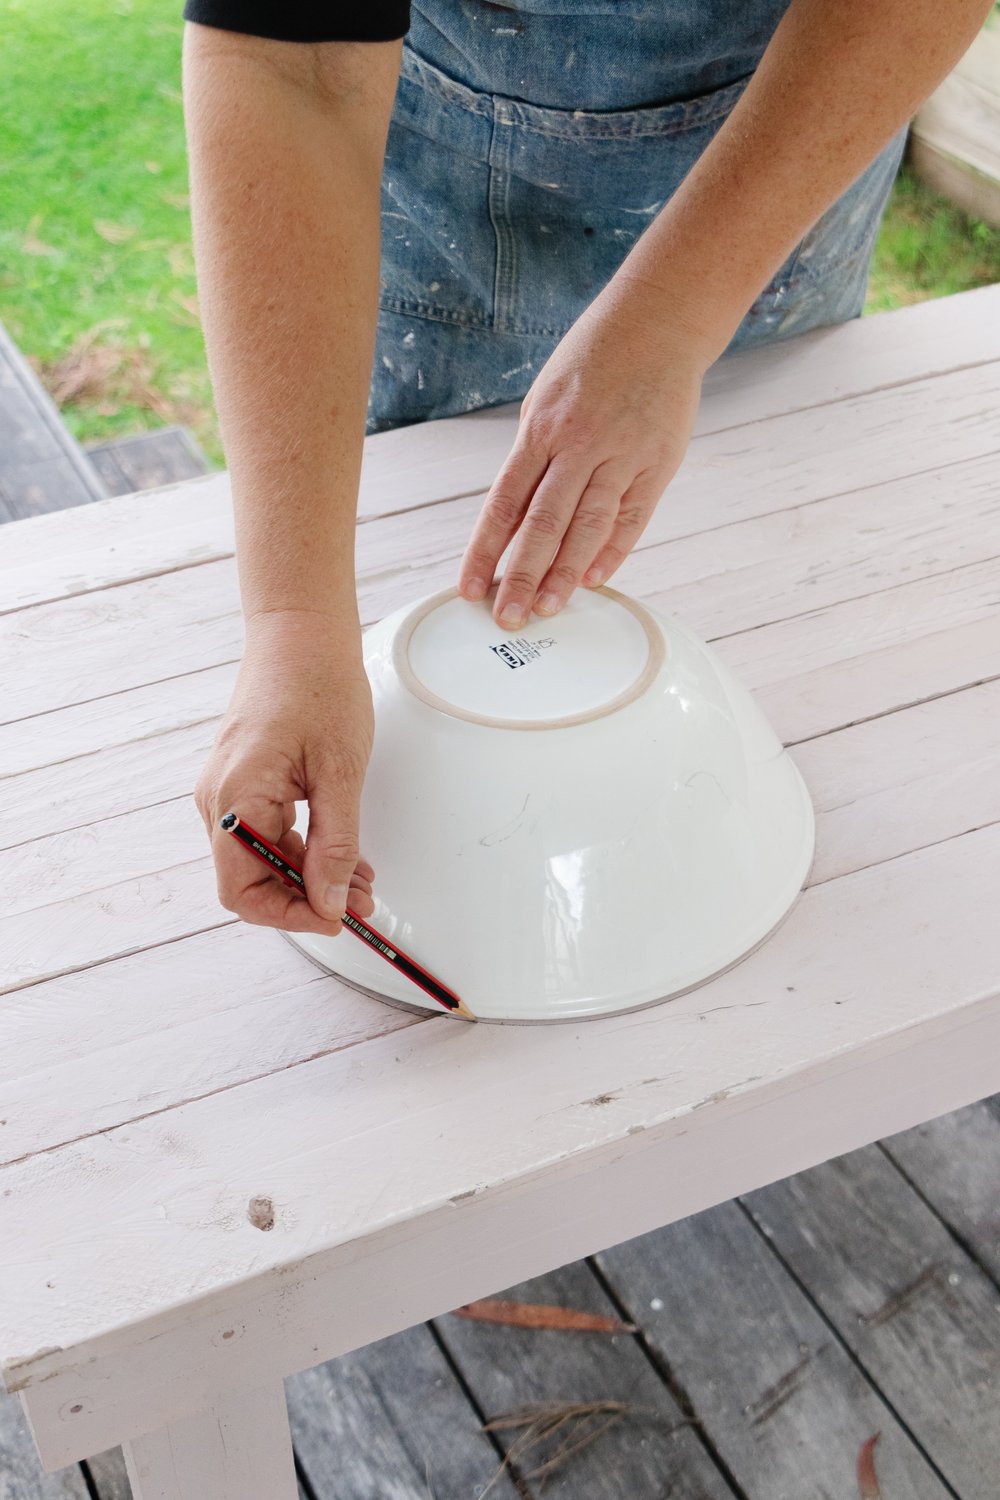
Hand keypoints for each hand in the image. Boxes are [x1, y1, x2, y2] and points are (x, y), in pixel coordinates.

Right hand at [193, 609, 375, 934]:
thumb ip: (335, 844)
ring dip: (310, 877)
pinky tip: (345, 854)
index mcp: (234, 800)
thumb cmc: (317, 685)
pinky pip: (268, 832)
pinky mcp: (245, 782)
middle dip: (308, 898)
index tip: (336, 918)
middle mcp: (219, 801)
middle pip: (252, 880)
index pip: (242, 892)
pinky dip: (305, 850)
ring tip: (363, 881)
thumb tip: (331, 901)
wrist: (300, 632)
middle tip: (361, 904)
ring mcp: (228, 791)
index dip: (290, 915)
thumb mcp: (340, 772)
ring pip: (263, 859)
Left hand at [457, 279, 708, 627]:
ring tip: (548, 608)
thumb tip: (518, 522)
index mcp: (541, 429)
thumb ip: (534, 460)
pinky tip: (596, 580)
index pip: (505, 504)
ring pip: (588, 527)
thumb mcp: (546, 401)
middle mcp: (579, 444)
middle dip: (522, 575)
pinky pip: (632, 517)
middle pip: (544, 523)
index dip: (485, 551)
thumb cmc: (592, 362)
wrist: (658, 322)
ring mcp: (622, 454)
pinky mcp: (658, 463)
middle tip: (508, 617)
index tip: (471, 588)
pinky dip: (613, 551)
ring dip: (566, 574)